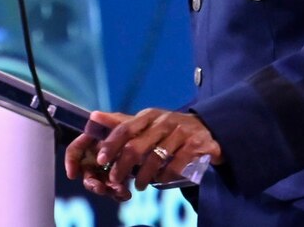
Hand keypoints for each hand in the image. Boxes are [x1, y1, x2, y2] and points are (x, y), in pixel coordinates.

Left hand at [63, 108, 220, 200]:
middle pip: (136, 145)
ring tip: (139, 186)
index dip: (111, 145)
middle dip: (123, 166)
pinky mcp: (195, 144)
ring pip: (155, 157)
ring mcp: (180, 132)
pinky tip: (159, 182)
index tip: (101, 161)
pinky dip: (165, 176)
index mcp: (148, 115)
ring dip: (144, 176)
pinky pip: (176, 164)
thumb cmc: (171, 129)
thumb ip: (123, 123)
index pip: (124, 129)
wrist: (208, 129)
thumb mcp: (148, 123)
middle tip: (116, 180)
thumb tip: (94, 117)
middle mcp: (163, 121)